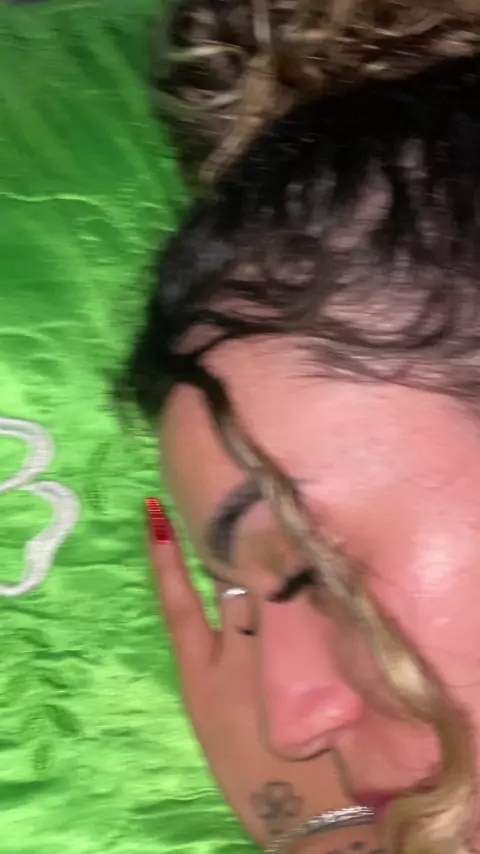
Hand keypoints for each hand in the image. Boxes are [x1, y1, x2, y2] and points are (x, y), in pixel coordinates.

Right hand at [149, 511, 379, 851]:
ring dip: (275, 568)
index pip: (178, 603)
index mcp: (198, 675)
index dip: (165, 559)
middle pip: (232, 586)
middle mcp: (233, 659)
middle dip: (236, 552)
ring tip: (285, 535)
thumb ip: (222, 658)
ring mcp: (274, 661)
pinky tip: (321, 571)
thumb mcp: (212, 711)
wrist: (294, 809)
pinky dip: (309, 595)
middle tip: (246, 515)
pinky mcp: (312, 669)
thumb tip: (235, 606)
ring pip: (271, 594)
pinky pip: (308, 615)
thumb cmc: (246, 764)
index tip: (156, 516)